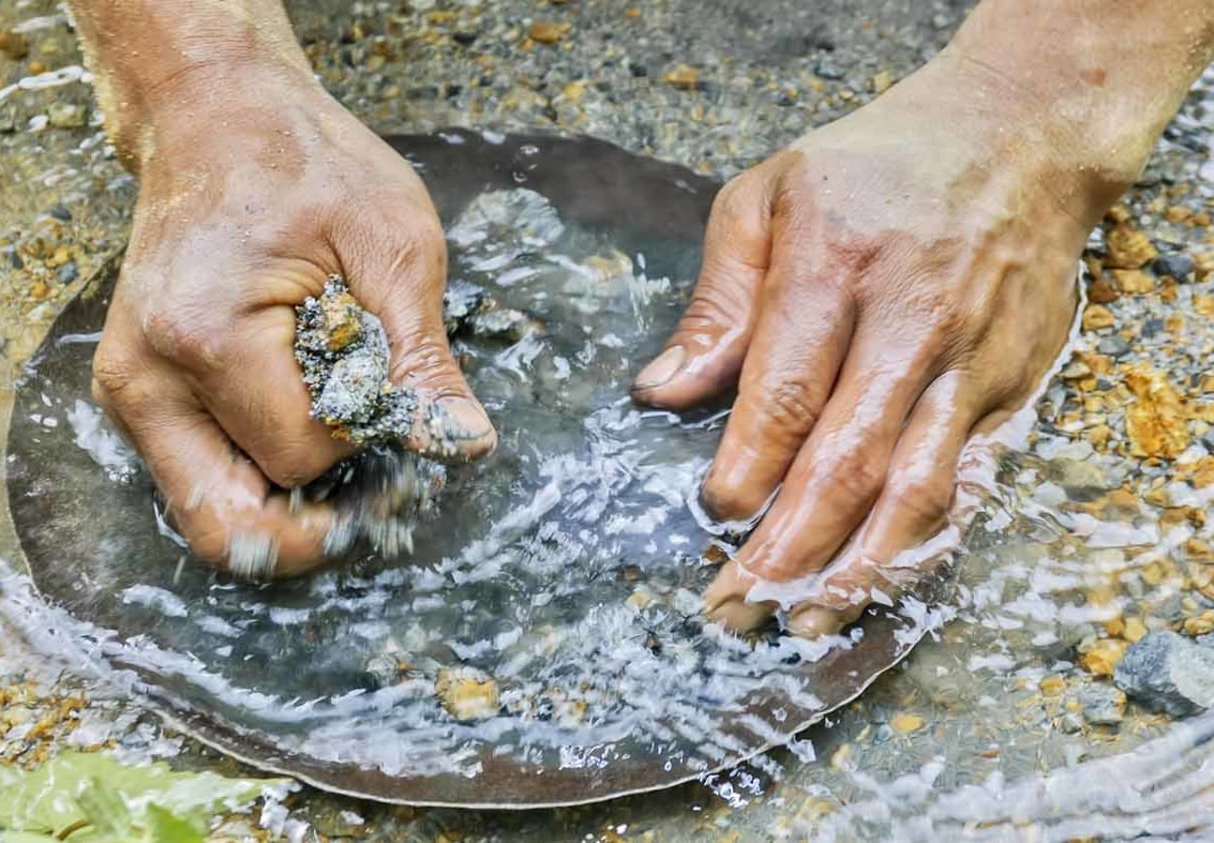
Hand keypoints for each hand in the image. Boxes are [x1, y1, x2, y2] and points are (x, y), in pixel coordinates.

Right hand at [90, 64, 494, 575]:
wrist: (215, 117)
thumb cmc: (306, 165)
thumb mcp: (394, 246)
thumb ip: (423, 359)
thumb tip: (463, 445)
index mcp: (205, 336)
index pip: (303, 458)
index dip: (366, 447)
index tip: (402, 410)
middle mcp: (144, 378)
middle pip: (233, 522)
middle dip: (315, 513)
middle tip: (376, 478)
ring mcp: (127, 392)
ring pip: (210, 515)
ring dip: (282, 502)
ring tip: (337, 439)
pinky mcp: (132, 395)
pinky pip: (198, 479)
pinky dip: (255, 474)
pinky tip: (299, 424)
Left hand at [632, 55, 1126, 635]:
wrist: (1020, 135)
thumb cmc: (874, 167)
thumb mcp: (769, 195)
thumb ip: (718, 300)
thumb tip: (660, 392)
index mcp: (835, 267)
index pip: (786, 393)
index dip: (747, 468)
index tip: (711, 517)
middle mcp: (911, 322)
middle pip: (847, 461)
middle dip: (787, 549)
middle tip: (734, 607)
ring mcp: (971, 362)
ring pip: (917, 489)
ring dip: (857, 569)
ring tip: (804, 622)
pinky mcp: (1011, 388)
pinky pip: (971, 483)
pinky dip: (926, 545)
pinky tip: (881, 584)